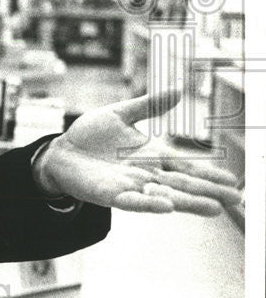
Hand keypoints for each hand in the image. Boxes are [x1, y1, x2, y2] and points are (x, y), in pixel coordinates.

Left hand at [34, 91, 242, 215]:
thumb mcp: (121, 114)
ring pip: (165, 195)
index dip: (209, 173)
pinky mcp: (110, 194)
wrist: (61, 150)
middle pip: (183, 185)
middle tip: (236, 201)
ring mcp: (129, 185)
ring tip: (214, 209)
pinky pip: (133, 201)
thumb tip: (179, 88)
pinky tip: (167, 206)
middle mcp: (146, 174)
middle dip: (209, 193)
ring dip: (188, 202)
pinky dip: (149, 203)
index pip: (187, 166)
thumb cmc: (91, 134)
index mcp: (152, 155)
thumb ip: (150, 105)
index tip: (233, 181)